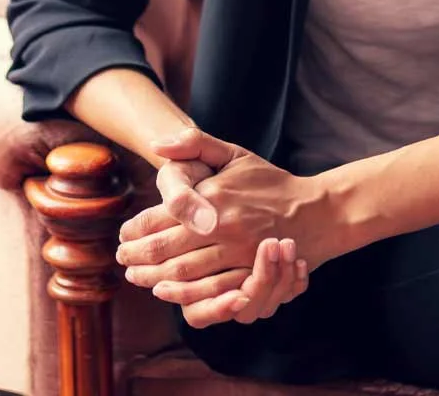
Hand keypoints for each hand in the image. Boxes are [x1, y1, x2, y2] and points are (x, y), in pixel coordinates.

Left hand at [117, 128, 325, 326]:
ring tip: (138, 277)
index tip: (123, 235)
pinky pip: (211, 290)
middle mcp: (222, 226)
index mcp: (213, 196)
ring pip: (184, 273)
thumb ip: (194, 144)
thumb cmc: (270, 181)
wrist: (316, 212)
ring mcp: (237, 253)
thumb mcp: (234, 154)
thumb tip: (156, 145)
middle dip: (138, 257)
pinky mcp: (250, 273)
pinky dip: (186, 294)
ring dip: (154, 278)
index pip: (161, 216)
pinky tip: (170, 293)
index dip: (136, 229)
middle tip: (122, 260)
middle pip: (166, 249)